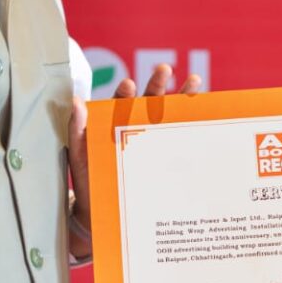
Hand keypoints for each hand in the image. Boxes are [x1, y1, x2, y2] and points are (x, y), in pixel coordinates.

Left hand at [69, 64, 202, 247]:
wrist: (104, 212)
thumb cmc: (89, 181)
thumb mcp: (80, 156)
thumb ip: (77, 129)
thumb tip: (76, 101)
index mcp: (115, 123)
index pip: (121, 103)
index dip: (125, 93)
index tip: (128, 85)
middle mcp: (137, 127)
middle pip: (149, 101)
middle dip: (157, 84)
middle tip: (163, 70)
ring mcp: (154, 141)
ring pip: (170, 114)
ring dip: (182, 96)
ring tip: (194, 81)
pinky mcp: (167, 156)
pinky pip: (182, 138)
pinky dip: (194, 123)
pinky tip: (205, 111)